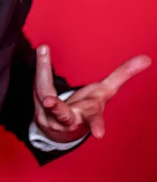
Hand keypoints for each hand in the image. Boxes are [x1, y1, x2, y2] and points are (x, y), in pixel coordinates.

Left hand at [33, 45, 150, 143]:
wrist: (60, 125)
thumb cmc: (85, 106)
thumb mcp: (103, 91)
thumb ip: (122, 75)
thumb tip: (147, 59)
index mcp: (88, 115)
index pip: (93, 119)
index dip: (96, 125)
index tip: (98, 134)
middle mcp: (69, 116)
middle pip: (62, 114)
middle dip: (58, 109)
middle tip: (50, 102)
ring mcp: (51, 112)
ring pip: (46, 97)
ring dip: (46, 86)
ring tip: (44, 73)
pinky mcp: (39, 103)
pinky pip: (38, 83)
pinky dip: (41, 66)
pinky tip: (43, 50)